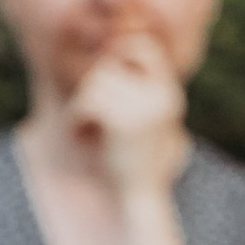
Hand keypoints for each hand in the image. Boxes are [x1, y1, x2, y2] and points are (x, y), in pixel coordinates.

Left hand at [66, 32, 187, 198]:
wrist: (141, 198)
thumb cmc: (136, 161)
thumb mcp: (143, 119)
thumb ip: (134, 87)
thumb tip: (108, 47)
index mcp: (168, 94)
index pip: (143, 46)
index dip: (120, 49)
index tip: (105, 66)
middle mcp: (160, 96)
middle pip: (107, 66)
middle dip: (92, 88)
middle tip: (89, 113)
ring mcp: (143, 108)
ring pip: (93, 85)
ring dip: (81, 106)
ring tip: (86, 129)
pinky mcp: (123, 121)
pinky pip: (86, 103)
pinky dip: (76, 119)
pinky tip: (81, 137)